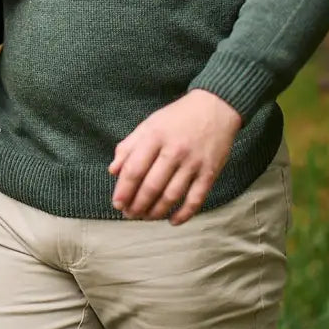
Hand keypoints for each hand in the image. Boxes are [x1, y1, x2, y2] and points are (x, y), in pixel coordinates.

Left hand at [109, 89, 241, 224]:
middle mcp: (174, 150)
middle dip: (137, 205)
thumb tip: (113, 170)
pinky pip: (196, 199)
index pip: (134, 169)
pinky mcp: (210, 172)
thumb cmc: (177, 117)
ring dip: (156, 212)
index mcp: (155, 136)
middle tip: (130, 214)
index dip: (124, 190)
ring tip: (146, 217)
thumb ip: (129, 146)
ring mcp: (193, 163)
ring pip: (171, 196)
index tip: (117, 203)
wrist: (215, 107)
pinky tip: (172, 221)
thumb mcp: (150, 124)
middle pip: (151, 186)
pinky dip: (183, 214)